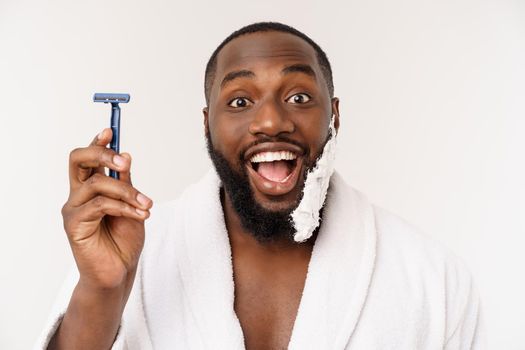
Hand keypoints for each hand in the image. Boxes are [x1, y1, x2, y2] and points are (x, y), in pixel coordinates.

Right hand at [61, 128, 152, 290]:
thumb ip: (127, 183)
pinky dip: (124, 206)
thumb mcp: (133, 205)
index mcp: (92, 187)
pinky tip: (140, 215)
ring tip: (147, 205)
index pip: (88, 158)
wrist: (120, 271)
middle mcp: (79, 194)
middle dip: (103, 152)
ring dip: (127, 191)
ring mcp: (74, 209)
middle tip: (125, 162)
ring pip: (98, 182)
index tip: (111, 130)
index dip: (98, 142)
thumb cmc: (124, 239)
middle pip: (78, 159)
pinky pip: (100, 205)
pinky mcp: (74, 224)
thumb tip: (126, 155)